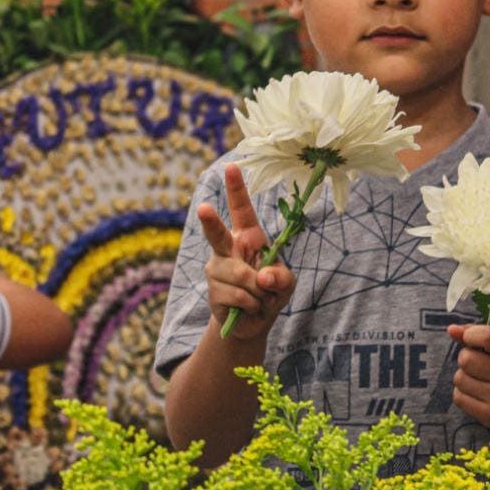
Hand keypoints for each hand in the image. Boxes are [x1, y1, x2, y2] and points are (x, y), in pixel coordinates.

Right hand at [198, 163, 295, 340]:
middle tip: (204, 208)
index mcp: (247, 237)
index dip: (236, 188)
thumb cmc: (270, 292)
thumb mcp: (285, 283)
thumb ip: (281, 277)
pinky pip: (237, 295)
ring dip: (258, 291)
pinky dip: (251, 305)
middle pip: (216, 233)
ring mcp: (217, 268)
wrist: (252, 323)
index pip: (241, 209)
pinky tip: (248, 307)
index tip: (232, 166)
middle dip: (210, 221)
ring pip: (240, 275)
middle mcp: (227, 248)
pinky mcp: (213, 290)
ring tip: (259, 297)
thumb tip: (263, 277)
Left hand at [447, 323, 489, 426]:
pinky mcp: (489, 416)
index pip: (487, 336)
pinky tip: (478, 393)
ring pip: (459, 379)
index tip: (473, 339)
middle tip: (479, 363)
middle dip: (467, 358)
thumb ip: (480, 334)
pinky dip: (463, 393)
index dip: (472, 335)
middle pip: (466, 359)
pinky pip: (458, 397)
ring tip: (481, 379)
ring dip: (464, 377)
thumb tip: (451, 329)